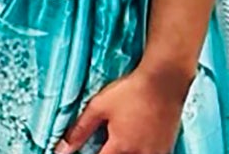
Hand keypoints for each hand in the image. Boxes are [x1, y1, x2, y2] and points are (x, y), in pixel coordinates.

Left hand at [58, 64, 194, 153]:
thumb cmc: (130, 92)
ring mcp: (156, 153)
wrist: (164, 82)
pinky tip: (135, 142)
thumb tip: (62, 148)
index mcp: (121, 146)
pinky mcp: (167, 147)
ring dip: (124, 153)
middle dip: (108, 153)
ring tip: (118, 142)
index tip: (83, 151)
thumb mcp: (98, 107)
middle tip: (106, 143)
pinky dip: (140, 152)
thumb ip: (79, 130)